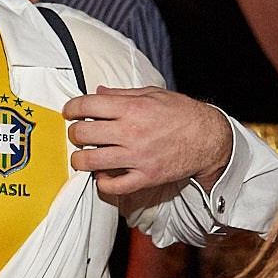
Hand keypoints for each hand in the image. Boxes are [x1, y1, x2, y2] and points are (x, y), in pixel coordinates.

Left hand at [64, 86, 231, 197]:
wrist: (208, 138)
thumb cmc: (181, 113)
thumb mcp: (152, 94)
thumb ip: (122, 95)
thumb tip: (97, 92)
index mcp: (132, 107)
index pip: (87, 105)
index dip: (71, 108)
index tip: (70, 112)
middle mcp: (131, 132)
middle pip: (83, 133)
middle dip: (74, 133)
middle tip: (78, 134)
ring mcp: (137, 157)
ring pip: (90, 161)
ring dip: (80, 159)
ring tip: (83, 156)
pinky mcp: (145, 177)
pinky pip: (113, 186)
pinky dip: (102, 182)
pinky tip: (102, 174)